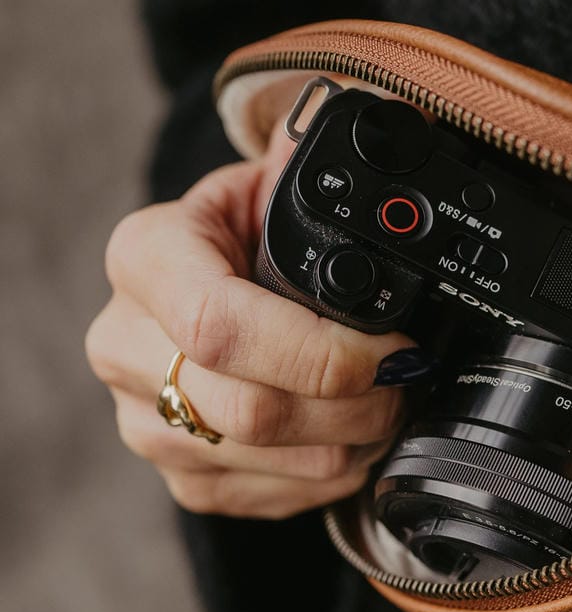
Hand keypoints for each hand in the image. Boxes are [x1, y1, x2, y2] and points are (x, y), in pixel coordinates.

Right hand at [87, 119, 421, 518]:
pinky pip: (273, 495)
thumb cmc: (256, 230)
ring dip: (354, 441)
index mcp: (145, 257)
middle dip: (355, 404)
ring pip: (269, 459)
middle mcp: (124, 344)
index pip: (220, 325)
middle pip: (248, 409)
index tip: (392, 348)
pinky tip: (353, 432)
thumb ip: (323, 152)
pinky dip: (334, 472)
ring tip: (389, 402)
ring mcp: (146, 419)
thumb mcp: (281, 177)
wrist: (219, 283)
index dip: (321, 352)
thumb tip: (388, 117)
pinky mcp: (182, 476)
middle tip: (407, 379)